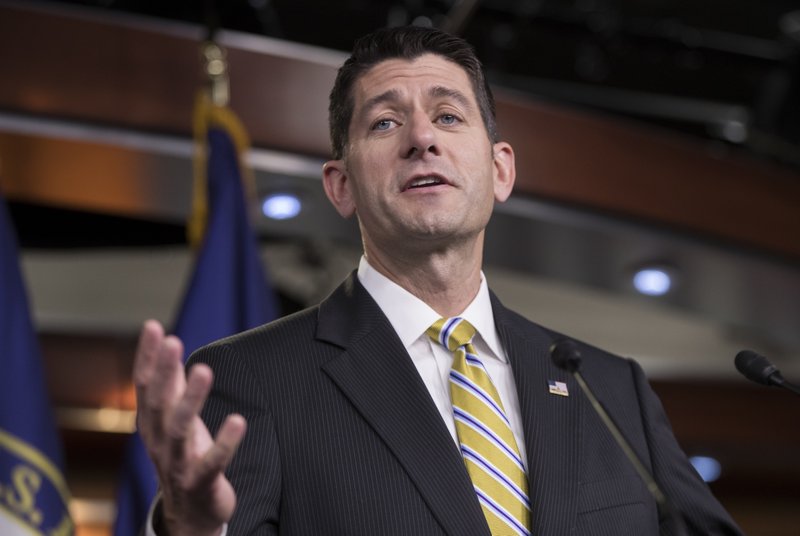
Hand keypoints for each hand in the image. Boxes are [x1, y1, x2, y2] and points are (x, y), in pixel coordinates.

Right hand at [134, 320, 246, 535]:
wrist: (189, 514)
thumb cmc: (184, 455)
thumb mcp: (173, 418)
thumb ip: (171, 384)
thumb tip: (168, 344)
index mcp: (152, 424)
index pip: (145, 386)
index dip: (147, 357)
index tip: (153, 327)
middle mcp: (159, 441)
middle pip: (158, 403)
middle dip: (164, 372)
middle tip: (172, 340)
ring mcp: (178, 463)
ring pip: (180, 430)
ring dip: (191, 400)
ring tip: (203, 371)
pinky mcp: (201, 482)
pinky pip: (212, 463)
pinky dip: (225, 443)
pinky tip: (238, 420)